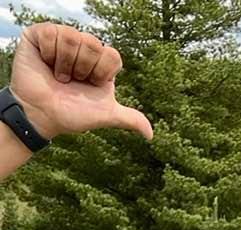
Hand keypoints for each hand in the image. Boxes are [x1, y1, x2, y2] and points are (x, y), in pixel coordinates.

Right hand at [10, 23, 152, 140]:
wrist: (41, 115)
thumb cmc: (71, 114)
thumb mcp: (105, 116)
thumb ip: (130, 119)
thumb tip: (151, 135)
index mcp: (100, 62)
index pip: (112, 54)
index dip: (102, 72)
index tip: (91, 85)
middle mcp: (83, 48)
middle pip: (93, 44)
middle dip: (83, 69)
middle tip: (72, 81)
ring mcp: (62, 39)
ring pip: (73, 37)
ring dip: (65, 63)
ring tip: (58, 75)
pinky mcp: (41, 34)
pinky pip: (52, 32)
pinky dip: (49, 53)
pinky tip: (45, 64)